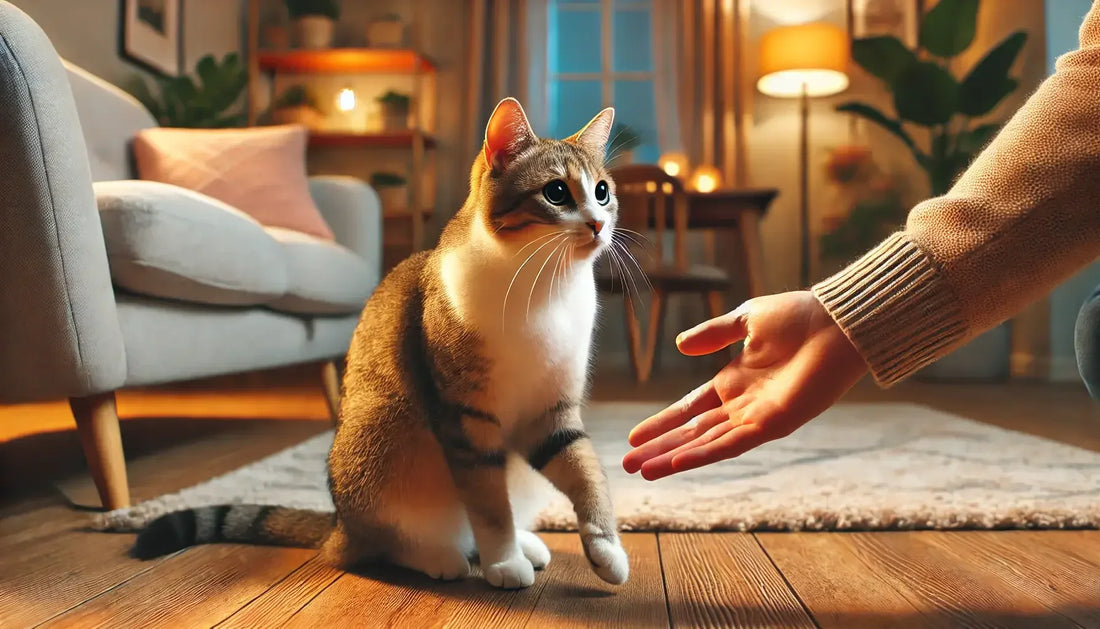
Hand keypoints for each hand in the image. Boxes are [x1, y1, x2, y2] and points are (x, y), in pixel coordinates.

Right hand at [622, 291, 867, 479]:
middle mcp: (742, 405)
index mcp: (734, 381)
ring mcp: (756, 417)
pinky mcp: (773, 424)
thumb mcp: (746, 319)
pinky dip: (704, 454)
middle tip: (626, 465)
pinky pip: (732, 444)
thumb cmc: (799, 317)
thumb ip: (714, 334)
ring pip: (706, 444)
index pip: (689, 409)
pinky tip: (678, 463)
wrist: (836, 322)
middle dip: (660, 449)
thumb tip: (680, 344)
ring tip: (642, 471)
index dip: (662, 423)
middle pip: (692, 432)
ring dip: (674, 458)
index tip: (634, 437)